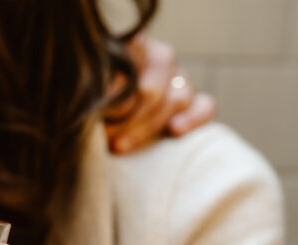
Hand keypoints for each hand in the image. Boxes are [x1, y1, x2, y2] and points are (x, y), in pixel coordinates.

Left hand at [104, 34, 215, 153]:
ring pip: (177, 98)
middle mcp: (160, 58)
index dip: (116, 91)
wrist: (109, 123)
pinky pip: (205, 106)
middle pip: (152, 89)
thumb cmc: (95, 104)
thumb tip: (107, 94)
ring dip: (147, 126)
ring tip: (119, 144)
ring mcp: (180, 79)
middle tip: (103, 135)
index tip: (99, 111)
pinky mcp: (195, 101)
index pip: (133, 59)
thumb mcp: (91, 90)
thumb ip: (99, 87)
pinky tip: (174, 130)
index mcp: (133, 46)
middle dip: (125, 118)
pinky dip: (192, 119)